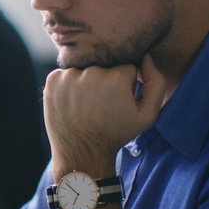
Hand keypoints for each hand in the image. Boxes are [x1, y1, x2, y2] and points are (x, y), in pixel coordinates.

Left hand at [43, 53, 166, 171]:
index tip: (118, 100)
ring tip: (87, 104)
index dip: (125, 83)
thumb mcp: (147, 115)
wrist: (82, 151)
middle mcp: (92, 71)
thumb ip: (155, 82)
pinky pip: (66, 74)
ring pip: (85, 68)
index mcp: (116, 76)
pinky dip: (69, 85)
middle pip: (104, 66)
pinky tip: (73, 103)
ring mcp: (69, 75)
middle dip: (106, 80)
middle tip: (102, 103)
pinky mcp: (53, 80)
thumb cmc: (116, 133)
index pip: (126, 66)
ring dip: (86, 81)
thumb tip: (146, 56)